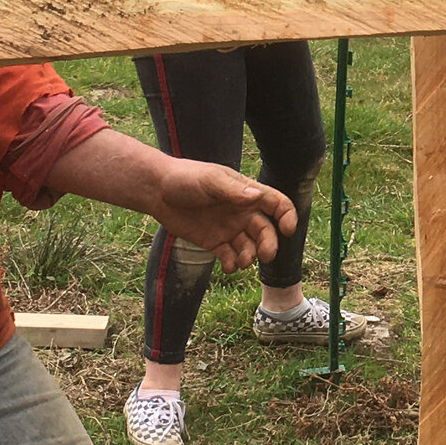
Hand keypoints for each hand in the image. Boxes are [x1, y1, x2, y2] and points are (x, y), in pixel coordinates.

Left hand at [148, 158, 294, 272]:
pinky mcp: (214, 242)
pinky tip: (228, 266)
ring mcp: (229, 228)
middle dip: (269, 245)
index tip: (287, 230)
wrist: (158, 191)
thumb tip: (256, 197)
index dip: (287, 216)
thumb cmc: (185, 178)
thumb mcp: (210, 180)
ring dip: (250, 257)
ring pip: (250, 247)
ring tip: (240, 262)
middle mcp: (242, 212)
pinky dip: (233, 264)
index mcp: (247, 193)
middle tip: (264, 255)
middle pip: (266, 231)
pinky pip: (231, 257)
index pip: (277, 204)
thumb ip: (233, 190)